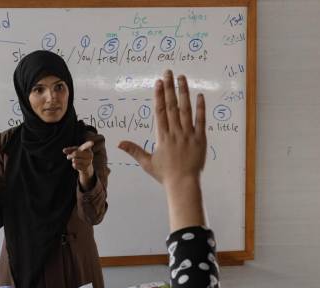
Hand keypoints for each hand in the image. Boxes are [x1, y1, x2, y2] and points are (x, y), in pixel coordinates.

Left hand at [63, 140, 94, 177]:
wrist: (86, 167)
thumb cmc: (80, 156)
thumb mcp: (75, 151)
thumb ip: (69, 150)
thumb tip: (64, 150)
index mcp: (87, 149)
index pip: (87, 146)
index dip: (89, 144)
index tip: (92, 142)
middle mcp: (90, 155)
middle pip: (75, 153)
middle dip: (70, 155)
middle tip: (68, 157)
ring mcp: (88, 161)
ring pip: (75, 160)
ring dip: (73, 160)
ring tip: (74, 161)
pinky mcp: (86, 168)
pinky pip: (75, 165)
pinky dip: (74, 165)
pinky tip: (77, 165)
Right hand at [118, 71, 205, 186]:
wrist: (183, 184)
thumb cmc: (165, 174)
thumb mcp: (147, 163)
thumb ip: (134, 150)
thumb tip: (118, 143)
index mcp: (162, 137)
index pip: (160, 112)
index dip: (159, 96)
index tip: (158, 82)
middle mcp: (175, 133)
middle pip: (172, 106)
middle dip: (169, 88)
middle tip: (168, 72)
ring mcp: (188, 135)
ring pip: (186, 110)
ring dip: (184, 93)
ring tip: (182, 77)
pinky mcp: (200, 139)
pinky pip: (201, 121)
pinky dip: (201, 108)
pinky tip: (200, 95)